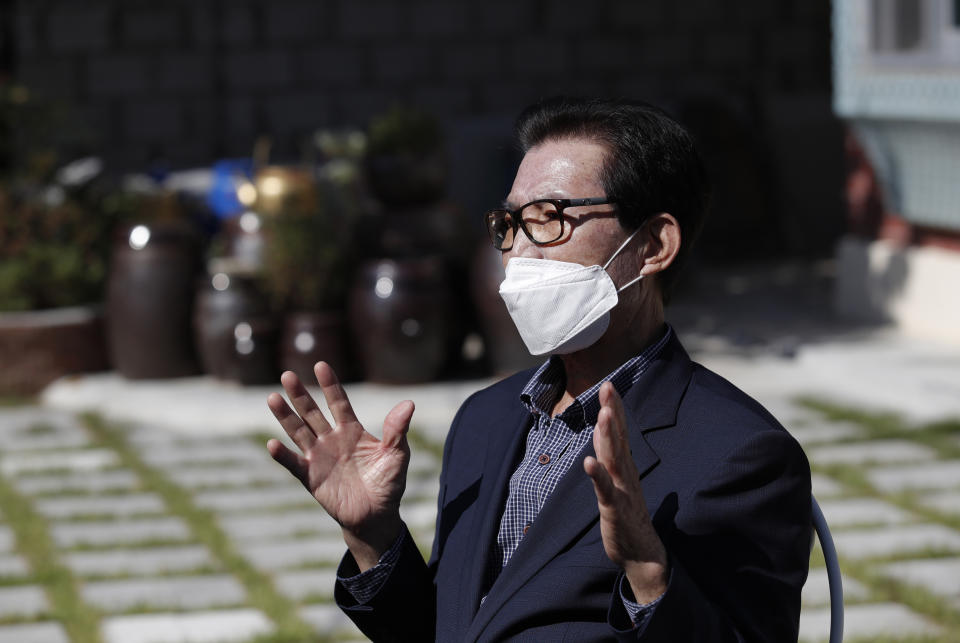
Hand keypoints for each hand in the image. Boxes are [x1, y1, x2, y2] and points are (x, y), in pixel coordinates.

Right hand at [266, 361, 414, 570]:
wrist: (377, 516)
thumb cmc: (388, 484)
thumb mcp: (397, 454)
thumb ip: (397, 430)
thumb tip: (409, 403)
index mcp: (352, 430)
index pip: (339, 402)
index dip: (330, 385)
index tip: (321, 365)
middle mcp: (331, 440)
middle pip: (312, 412)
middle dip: (300, 395)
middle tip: (287, 375)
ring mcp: (319, 457)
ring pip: (299, 432)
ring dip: (285, 417)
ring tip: (273, 398)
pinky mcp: (311, 478)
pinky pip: (294, 464)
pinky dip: (283, 455)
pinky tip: (273, 444)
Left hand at [584, 382, 667, 603]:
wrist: (641, 554)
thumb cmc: (629, 515)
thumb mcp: (618, 480)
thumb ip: (611, 454)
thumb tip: (602, 429)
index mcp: (626, 466)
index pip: (621, 432)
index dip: (616, 409)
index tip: (610, 385)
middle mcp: (626, 474)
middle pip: (619, 438)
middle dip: (614, 412)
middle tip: (609, 387)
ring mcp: (622, 490)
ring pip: (614, 459)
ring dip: (609, 437)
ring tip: (604, 416)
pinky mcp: (615, 509)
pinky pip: (605, 490)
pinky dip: (597, 476)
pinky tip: (589, 461)